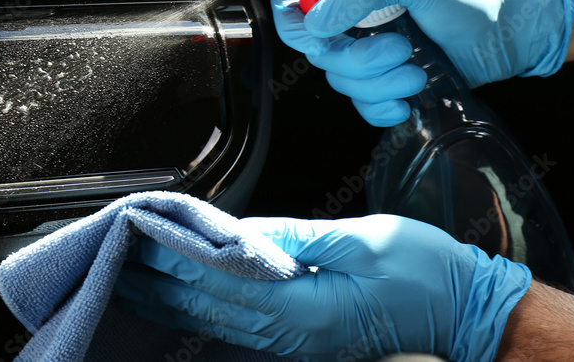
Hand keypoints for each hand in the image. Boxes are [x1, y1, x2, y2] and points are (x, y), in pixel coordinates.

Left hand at [114, 215, 531, 361]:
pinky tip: (173, 300)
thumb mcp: (362, 239)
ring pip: (211, 320)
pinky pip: (232, 326)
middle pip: (202, 306)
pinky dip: (194, 309)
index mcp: (302, 308)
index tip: (137, 233)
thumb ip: (296, 237)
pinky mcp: (298, 338)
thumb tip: (241, 231)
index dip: (172, 256)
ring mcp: (292, 341)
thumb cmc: (422, 271)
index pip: (216, 280)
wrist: (463, 311)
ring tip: (125, 275)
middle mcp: (289, 333)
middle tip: (109, 254)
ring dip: (164, 297)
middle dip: (152, 281)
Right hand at [272, 0, 573, 125]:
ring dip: (379, 84)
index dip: (291, 17)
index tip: (313, 32)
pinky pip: (361, 106)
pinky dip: (381, 108)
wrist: (513, 30)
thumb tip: (317, 24)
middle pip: (318, 52)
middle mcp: (353, 19)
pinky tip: (407, 101)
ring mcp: (367, 52)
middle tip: (400, 49)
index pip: (297, 1)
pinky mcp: (385, 83)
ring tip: (419, 70)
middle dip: (358, 60)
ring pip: (341, 81)